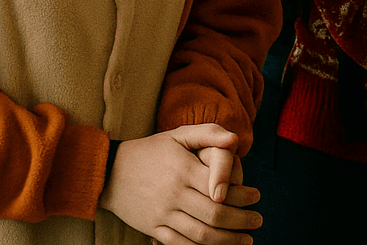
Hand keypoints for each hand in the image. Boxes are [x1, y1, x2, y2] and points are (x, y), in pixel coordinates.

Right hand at [99, 124, 261, 244]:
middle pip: (215, 214)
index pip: (222, 189)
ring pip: (201, 233)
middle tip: (257, 221)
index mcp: (184, 170)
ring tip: (246, 240)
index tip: (257, 197)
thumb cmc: (151, 150)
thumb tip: (235, 140)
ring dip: (227, 240)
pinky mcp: (152, 228)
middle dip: (241, 220)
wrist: (109, 172)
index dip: (243, 196)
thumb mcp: (178, 135)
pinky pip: (179, 244)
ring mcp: (162, 214)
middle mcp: (174, 194)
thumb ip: (209, 133)